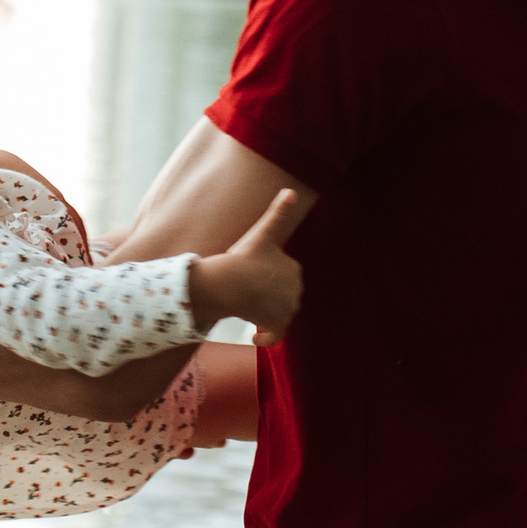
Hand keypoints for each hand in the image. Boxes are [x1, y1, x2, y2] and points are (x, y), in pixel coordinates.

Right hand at [187, 189, 304, 345]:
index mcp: (295, 270)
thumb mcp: (263, 233)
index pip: (282, 276)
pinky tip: (254, 337)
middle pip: (280, 296)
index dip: (267, 277)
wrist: (230, 283)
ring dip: (265, 314)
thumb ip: (278, 213)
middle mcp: (296, 291)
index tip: (253, 275)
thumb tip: (291, 190)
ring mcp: (287, 310)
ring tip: (248, 310)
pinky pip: (275, 336)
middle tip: (248, 294)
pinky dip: (267, 337)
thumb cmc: (243, 257)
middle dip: (268, 297)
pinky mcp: (276, 325)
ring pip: (277, 314)